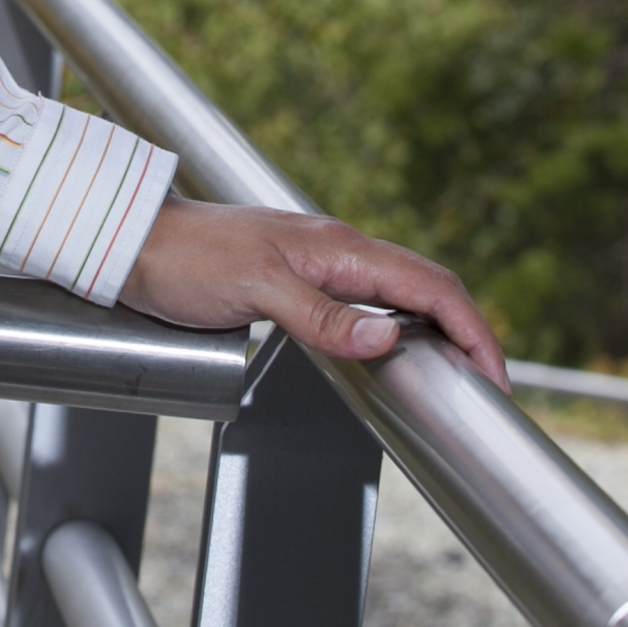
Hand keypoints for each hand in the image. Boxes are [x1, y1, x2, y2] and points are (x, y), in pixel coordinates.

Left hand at [120, 198, 508, 386]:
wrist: (132, 242)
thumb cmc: (185, 258)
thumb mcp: (256, 290)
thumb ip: (323, 316)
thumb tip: (388, 337)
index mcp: (338, 248)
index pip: (430, 287)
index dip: (472, 330)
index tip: (495, 376)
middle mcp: (337, 251)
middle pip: (426, 287)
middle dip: (468, 331)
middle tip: (490, 383)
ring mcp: (319, 264)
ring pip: (400, 293)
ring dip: (438, 328)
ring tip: (458, 371)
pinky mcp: (298, 280)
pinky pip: (368, 301)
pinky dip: (399, 325)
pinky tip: (395, 348)